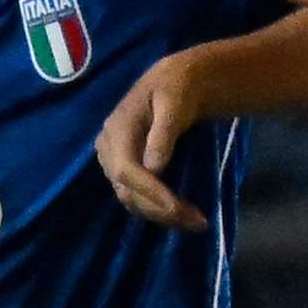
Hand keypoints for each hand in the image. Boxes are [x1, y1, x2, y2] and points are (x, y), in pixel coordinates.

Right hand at [95, 50, 223, 234]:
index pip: (126, 170)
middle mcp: (109, 149)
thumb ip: (163, 133)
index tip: (177, 208)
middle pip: (128, 191)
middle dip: (161, 210)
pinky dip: (158, 210)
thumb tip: (154, 166)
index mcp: (117, 129)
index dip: (150, 192)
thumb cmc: (175, 88)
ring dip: (162, 216)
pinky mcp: (124, 171)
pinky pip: (136, 197)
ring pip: (131, 200)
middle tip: (198, 222)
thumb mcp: (174, 103)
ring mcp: (114, 162)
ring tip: (196, 222)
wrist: (172, 84)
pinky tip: (182, 215)